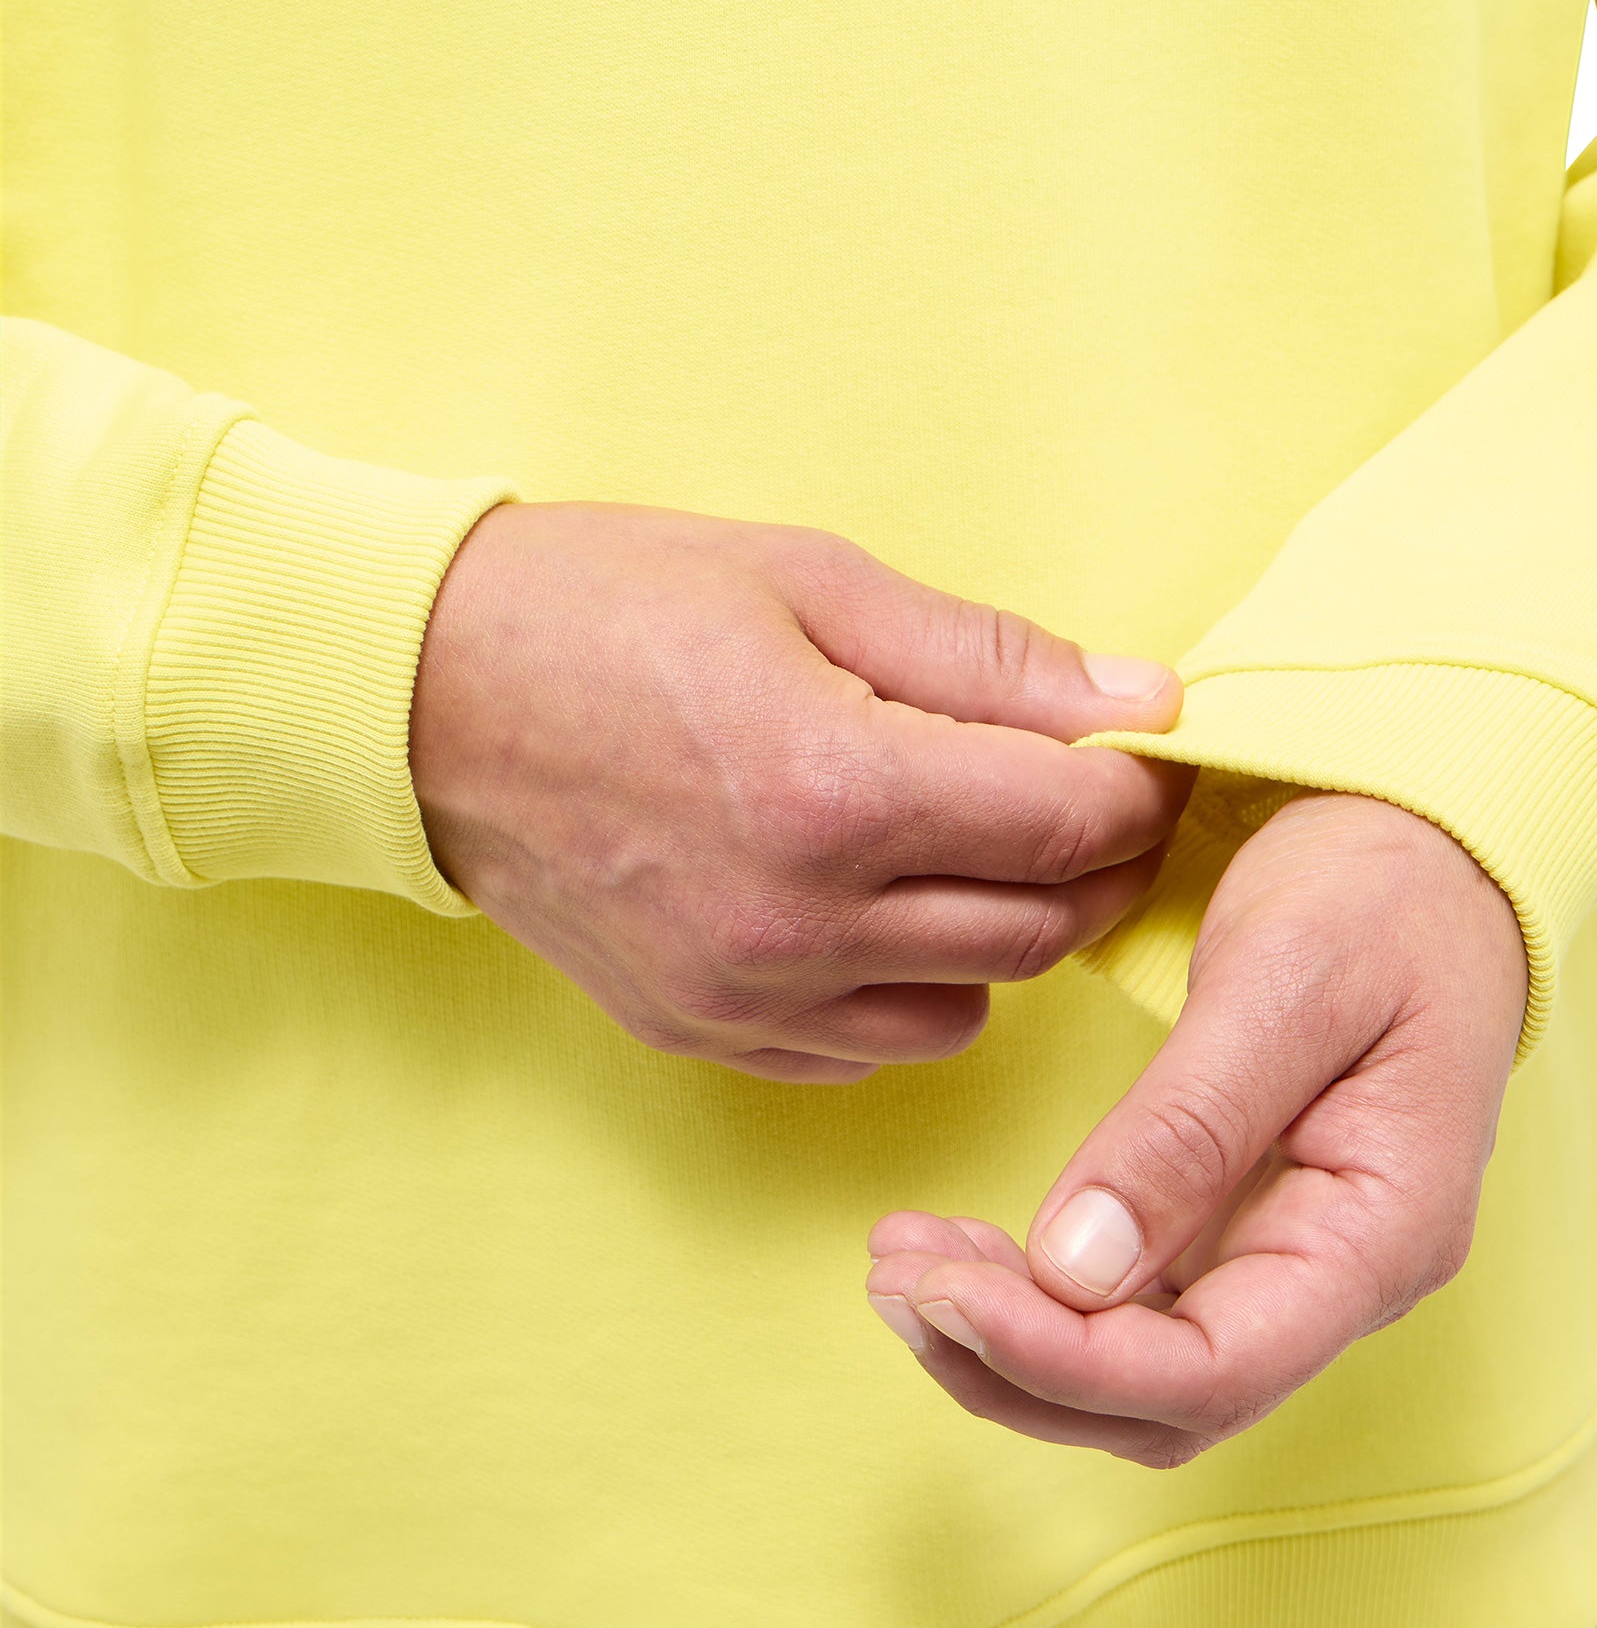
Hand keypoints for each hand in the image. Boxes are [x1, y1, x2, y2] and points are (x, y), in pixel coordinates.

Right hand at [409, 503, 1193, 1081]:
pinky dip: (909, 988)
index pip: (1068, 824)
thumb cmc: (611, 606)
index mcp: (835, 788)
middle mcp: (798, 920)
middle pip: (1039, 929)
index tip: (1134, 747)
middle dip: (1092, 860)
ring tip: (968, 843)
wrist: (423, 695)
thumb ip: (990, 656)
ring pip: (970, 1006)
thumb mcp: (812, 578)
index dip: (1132, 784)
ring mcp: (744, 995)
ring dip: (1003, 930)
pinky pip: (871, 1050)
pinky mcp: (701, 1033)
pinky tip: (878, 907)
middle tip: (1076, 791)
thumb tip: (1142, 700)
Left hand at [865, 792, 1527, 1458]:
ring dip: (1017, 1342)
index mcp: (1384, 1230)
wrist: (1429, 836)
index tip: (942, 1294)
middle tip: (894, 1278)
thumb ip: (1187, 1129)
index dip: (1065, 1362)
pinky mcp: (1249, 1219)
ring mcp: (1297, 1253)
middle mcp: (1347, 1274)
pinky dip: (1044, 1296)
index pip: (1214, 1370)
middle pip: (1169, 1401)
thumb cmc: (1381, 888)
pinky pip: (1142, 1304)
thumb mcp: (1282, 981)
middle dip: (1018, 1363)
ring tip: (903, 1265)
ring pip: (1144, 1372)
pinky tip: (967, 1252)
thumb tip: (1075, 1271)